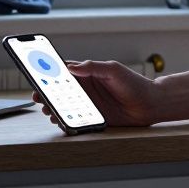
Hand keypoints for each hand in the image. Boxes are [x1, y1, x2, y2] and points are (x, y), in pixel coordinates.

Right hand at [30, 60, 158, 127]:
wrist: (150, 104)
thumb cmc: (134, 83)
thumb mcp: (113, 69)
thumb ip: (92, 67)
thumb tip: (71, 67)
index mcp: (88, 74)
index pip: (64, 73)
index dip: (49, 74)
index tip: (37, 76)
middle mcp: (85, 89)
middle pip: (60, 91)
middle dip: (47, 93)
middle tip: (38, 96)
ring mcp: (88, 105)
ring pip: (65, 106)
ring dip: (54, 108)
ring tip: (47, 110)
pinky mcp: (93, 118)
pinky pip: (75, 120)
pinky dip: (65, 121)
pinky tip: (60, 121)